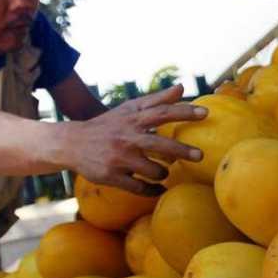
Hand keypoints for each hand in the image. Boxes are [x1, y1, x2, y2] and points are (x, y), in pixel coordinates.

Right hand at [67, 84, 205, 194]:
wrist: (72, 143)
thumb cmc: (108, 125)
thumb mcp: (129, 109)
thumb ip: (156, 100)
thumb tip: (182, 87)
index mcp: (132, 120)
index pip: (162, 113)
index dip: (184, 112)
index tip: (205, 113)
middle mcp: (126, 138)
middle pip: (159, 144)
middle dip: (181, 150)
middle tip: (200, 156)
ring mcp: (119, 159)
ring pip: (152, 170)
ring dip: (163, 173)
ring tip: (164, 171)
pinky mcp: (111, 177)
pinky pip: (139, 188)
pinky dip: (152, 190)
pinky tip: (158, 189)